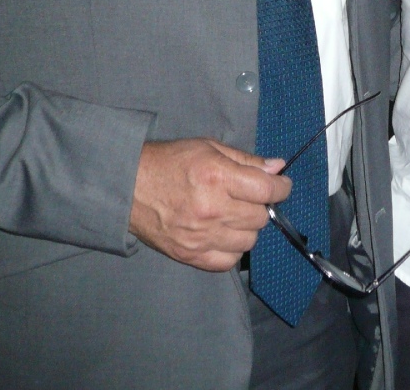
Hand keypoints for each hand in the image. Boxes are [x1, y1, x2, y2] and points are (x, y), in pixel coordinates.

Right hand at [129, 139, 291, 270]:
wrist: (128, 187)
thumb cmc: (170, 162)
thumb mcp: (209, 148)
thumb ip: (246, 159)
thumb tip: (278, 168)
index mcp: (217, 177)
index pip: (266, 189)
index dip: (281, 187)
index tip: (281, 185)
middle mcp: (211, 209)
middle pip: (260, 217)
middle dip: (261, 205)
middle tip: (249, 197)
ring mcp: (200, 236)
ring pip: (248, 241)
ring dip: (248, 228)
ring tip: (234, 216)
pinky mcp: (190, 255)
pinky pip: (228, 262)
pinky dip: (232, 249)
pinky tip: (223, 234)